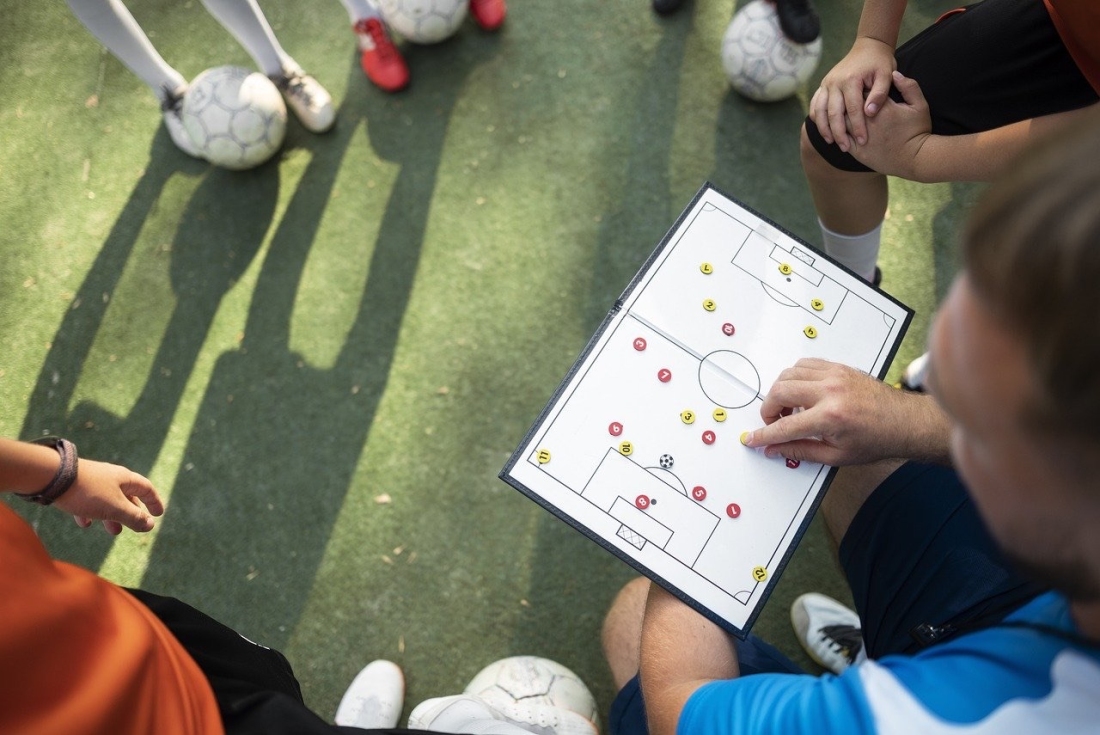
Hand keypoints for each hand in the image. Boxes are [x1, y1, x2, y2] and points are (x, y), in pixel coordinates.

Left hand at [52, 459, 163, 534]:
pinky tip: (85, 523)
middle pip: (128, 495)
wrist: (52, 478)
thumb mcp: (115, 508)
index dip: (154, 502)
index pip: (146, 489)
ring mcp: (93, 481)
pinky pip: (89, 501)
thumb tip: (150, 525)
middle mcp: (111, 478)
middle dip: (132, 513)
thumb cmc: (88, 492)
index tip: (158, 514)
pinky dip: (92, 513)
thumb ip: (134, 517)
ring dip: (113, 516)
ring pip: (109, 500)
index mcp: (125, 479)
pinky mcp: (76, 487)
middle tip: (134, 526)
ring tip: (113, 530)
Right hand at [741, 358, 947, 465]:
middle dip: (769, 409)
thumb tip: (774, 449)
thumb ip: (800, 451)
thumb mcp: (836, 456)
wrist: (904, 422)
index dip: (764, 434)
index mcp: (830, 417)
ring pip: (789, 373)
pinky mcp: (838, 367)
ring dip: (781, 391)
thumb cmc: (876, 440)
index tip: (753, 438)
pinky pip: (804, 364)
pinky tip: (802, 392)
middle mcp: (830, 391)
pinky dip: (796, 376)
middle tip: (774, 422)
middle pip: (780, 391)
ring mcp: (834, 375)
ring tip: (789, 408)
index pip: (784, 427)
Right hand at [809, 37, 895, 151]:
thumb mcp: (886, 75)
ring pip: (819, 110)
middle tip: (845, 148)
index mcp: (851, 79)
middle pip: (833, 113)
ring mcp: (826, 84)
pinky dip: (817, 118)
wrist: (868, 47)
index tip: (863, 141)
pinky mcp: (823, 86)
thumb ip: (880, 93)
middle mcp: (834, 82)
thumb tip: (870, 112)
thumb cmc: (880, 63)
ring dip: (824, 128)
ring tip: (831, 142)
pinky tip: (824, 130)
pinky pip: (815, 104)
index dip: (857, 127)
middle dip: (839, 133)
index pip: (852, 109)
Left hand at [849, 71, 932, 178]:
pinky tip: (840, 129)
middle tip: (847, 100)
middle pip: (848, 106)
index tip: (862, 89)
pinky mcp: (858, 152)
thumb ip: (909, 86)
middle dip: (847, 102)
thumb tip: (894, 73)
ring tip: (842, 113)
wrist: (916, 159)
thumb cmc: (918, 131)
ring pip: (842, 123)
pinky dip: (839, 133)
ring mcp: (861, 137)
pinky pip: (842, 139)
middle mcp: (868, 121)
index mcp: (881, 107)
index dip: (861, 89)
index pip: (862, 91)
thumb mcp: (920, 105)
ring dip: (840, 117)